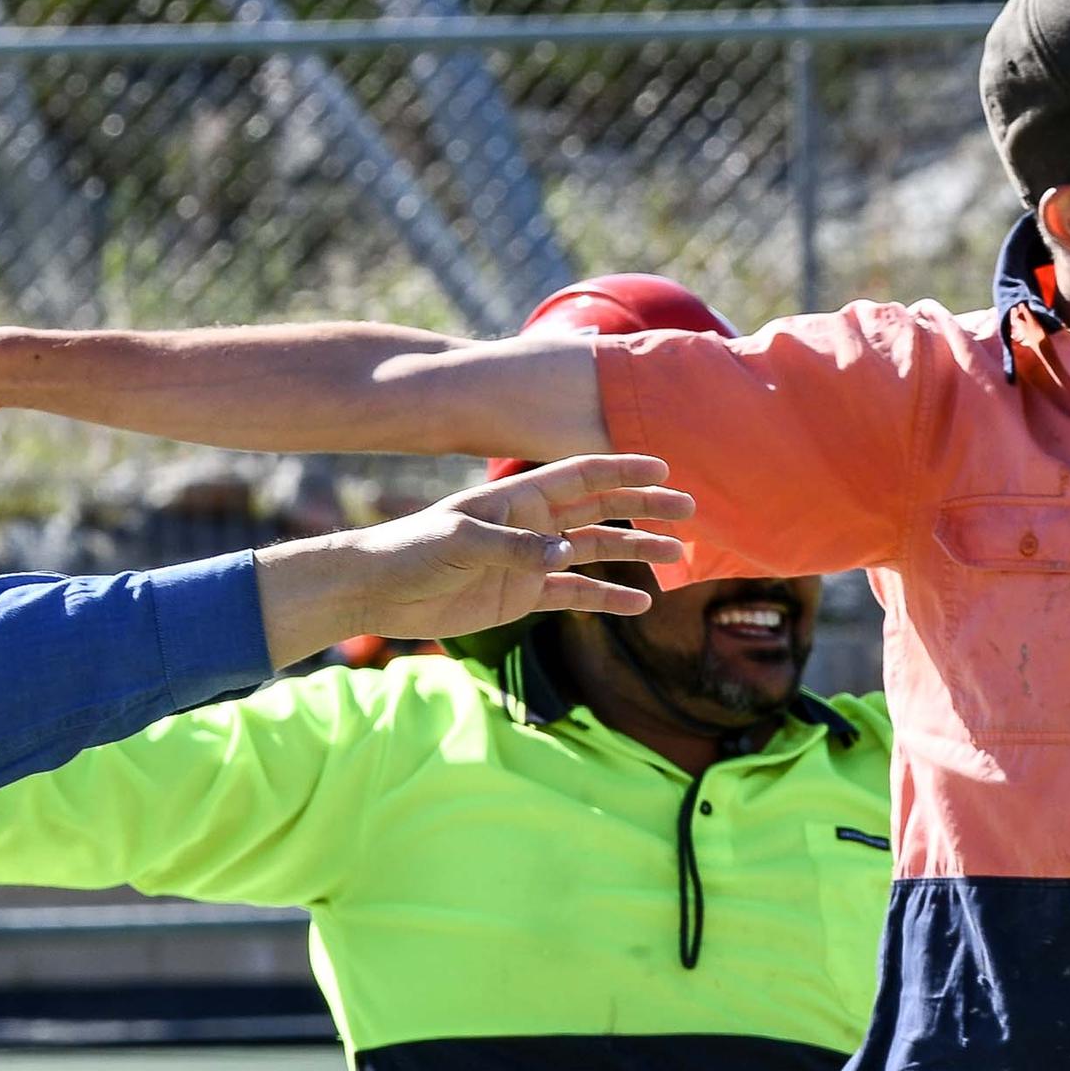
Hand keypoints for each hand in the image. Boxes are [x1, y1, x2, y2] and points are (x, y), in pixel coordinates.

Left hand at [251, 458, 695, 658]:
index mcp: (517, 498)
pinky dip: (607, 597)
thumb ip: (517, 547)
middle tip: (689, 508)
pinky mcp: (522, 594)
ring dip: (636, 551)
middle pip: (600, 509)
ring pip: (596, 550)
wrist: (380, 590)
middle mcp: (531, 523)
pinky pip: (575, 593)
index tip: (662, 466)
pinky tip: (639, 604)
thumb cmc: (412, 551)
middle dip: (644, 506)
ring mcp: (530, 558)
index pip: (580, 477)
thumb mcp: (461, 543)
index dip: (621, 470)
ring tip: (678, 554)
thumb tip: (569, 554)